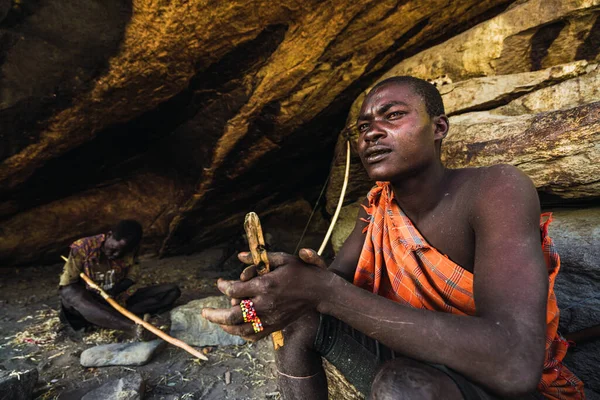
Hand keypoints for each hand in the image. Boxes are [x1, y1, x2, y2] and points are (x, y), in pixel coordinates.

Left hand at [202, 248, 328, 340]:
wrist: (320, 292)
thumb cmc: (302, 272)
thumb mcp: (282, 258)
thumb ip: (259, 259)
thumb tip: (239, 255)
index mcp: (265, 285)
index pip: (234, 290)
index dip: (223, 286)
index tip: (220, 283)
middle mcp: (265, 304)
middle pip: (233, 315)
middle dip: (215, 315)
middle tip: (204, 312)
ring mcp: (270, 317)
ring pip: (241, 329)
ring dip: (225, 326)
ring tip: (217, 321)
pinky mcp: (275, 326)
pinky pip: (254, 335)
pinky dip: (241, 334)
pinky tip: (235, 329)